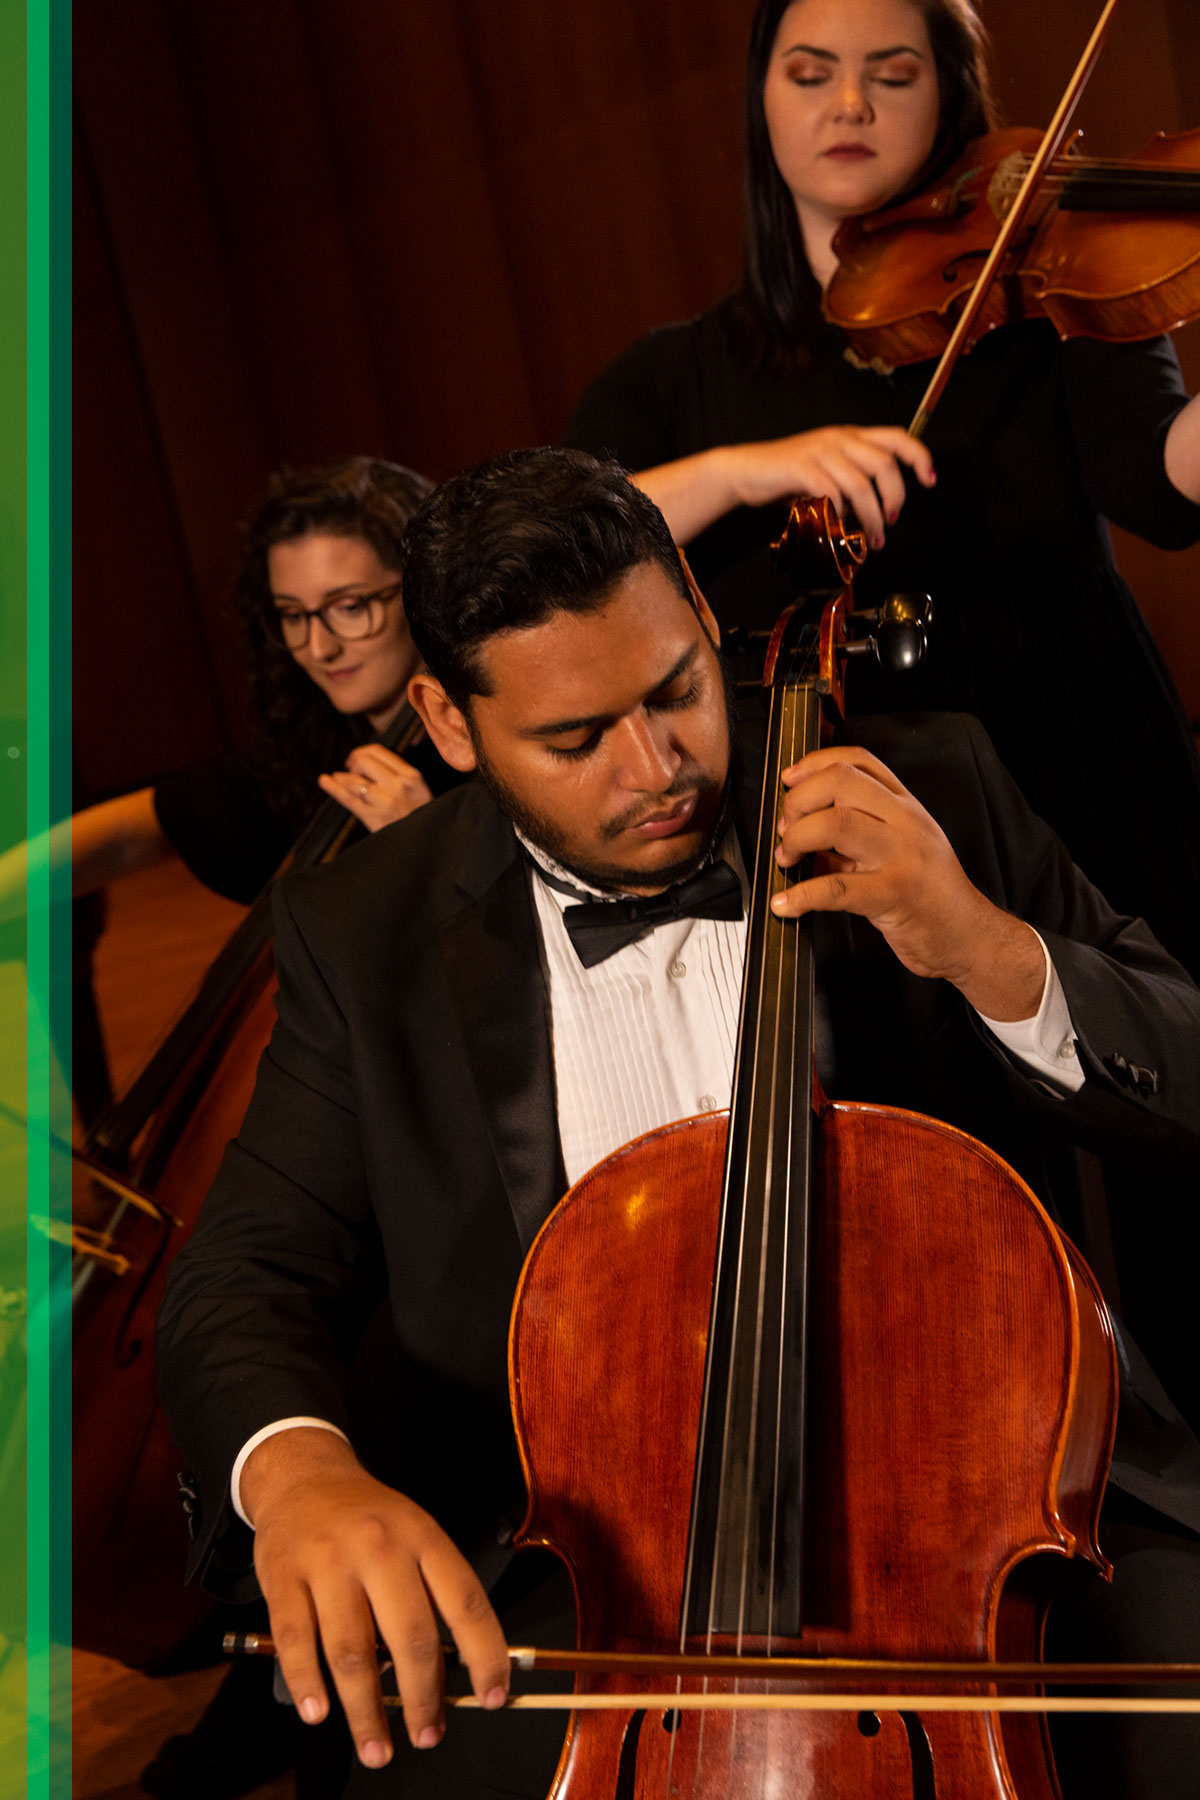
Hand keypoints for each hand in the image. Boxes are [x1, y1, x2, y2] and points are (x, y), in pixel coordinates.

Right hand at [243, 1429, 509, 1766]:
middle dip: (423, 1697)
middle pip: (410, 1636)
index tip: (492, 1696)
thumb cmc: (369, 1519)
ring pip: (352, 1650)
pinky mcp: (283, 1576)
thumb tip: (453, 1672)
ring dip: (365, 1711)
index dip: (485, 1654)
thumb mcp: (414, 1533)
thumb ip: (433, 1592)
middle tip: (428, 1735)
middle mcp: (379, 1547)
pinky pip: (295, 1640)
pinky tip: (319, 1712)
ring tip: (377, 1747)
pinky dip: (307, 1684)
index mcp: (422, 1536)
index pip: (465, 1601)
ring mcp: (328, 1561)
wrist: (304, 1477)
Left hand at [319, 743, 432, 831]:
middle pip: (364, 761)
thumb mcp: (418, 791)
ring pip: (354, 780)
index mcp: (411, 775)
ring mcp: (386, 802)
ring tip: (336, 778)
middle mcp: (399, 785)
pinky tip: (324, 781)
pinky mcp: (374, 817)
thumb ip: (398, 775)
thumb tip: (365, 761)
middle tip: (350, 770)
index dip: (361, 752)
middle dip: (353, 763)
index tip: (356, 759)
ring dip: (342, 777)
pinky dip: (333, 788)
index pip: (378, 751)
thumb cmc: (419, 817)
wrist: (425, 845)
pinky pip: (348, 799)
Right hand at [728, 426, 935, 548]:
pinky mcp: (801, 468)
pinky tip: (837, 523)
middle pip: (884, 463)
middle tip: (891, 521)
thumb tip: (872, 511)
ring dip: (872, 516)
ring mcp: (820, 451)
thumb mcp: (826, 471)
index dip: (919, 456)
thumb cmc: (786, 477)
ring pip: (861, 484)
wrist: (746, 471)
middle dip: (895, 497)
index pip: (896, 436)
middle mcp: (839, 438)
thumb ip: (851, 482)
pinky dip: (840, 512)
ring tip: (873, 537)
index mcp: (849, 436)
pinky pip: (832, 492)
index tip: (929, 480)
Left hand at [771, 745, 1044, 1020]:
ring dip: (798, 838)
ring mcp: (902, 856)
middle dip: (799, 800)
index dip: (815, 763)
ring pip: (837, 823)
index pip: (859, 761)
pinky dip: (801, 895)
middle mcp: (905, 823)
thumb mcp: (899, 849)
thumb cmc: (930, 895)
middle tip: (786, 828)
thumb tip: (801, 828)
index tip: (789, 779)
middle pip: (841, 782)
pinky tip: (786, 904)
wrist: (969, 936)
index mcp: (905, 807)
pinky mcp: (895, 895)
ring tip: (787, 858)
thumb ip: (856, 834)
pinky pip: (837, 888)